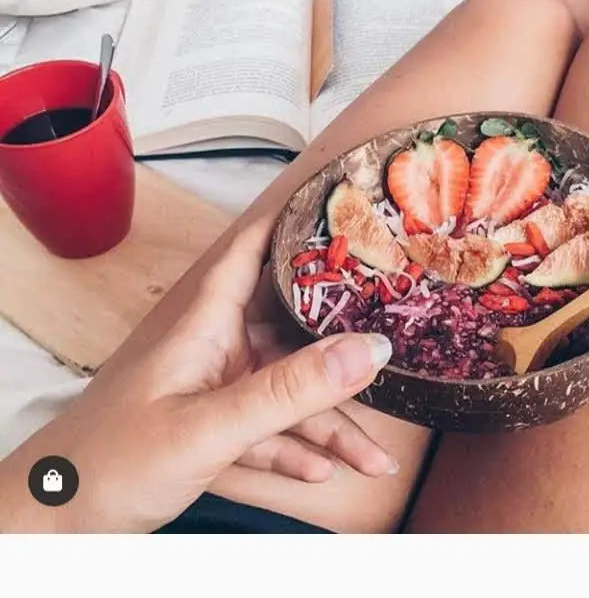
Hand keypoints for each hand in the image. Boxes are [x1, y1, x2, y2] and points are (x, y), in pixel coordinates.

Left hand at [0, 229, 395, 532]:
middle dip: (340, 352)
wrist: (55, 521)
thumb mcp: (209, 425)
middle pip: (289, 336)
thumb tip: (368, 350)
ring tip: (375, 457)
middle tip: (393, 351)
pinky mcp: (211, 429)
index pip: (251, 252)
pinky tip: (324, 469)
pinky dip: (295, 450)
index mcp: (206, 323)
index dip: (289, 225)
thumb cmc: (112, 460)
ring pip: (286, 397)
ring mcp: (215, 391)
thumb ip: (289, 392)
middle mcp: (215, 349)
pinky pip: (267, 433)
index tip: (335, 208)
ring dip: (328, 428)